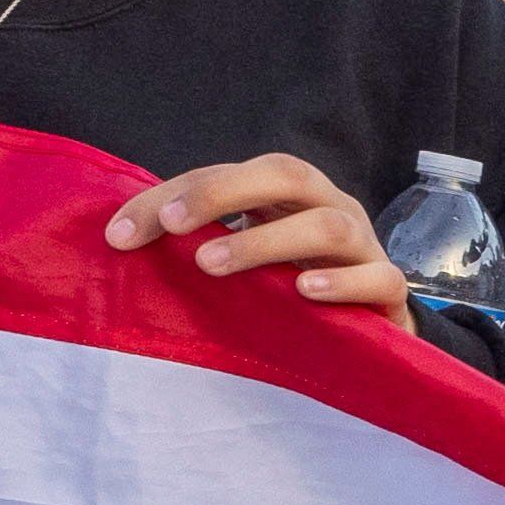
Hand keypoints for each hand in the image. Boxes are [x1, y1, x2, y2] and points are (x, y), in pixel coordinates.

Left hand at [105, 154, 400, 314]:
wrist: (369, 330)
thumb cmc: (292, 288)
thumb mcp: (242, 257)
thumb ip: (195, 241)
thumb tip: (116, 240)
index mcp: (290, 193)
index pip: (231, 174)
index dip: (177, 194)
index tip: (122, 234)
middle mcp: (330, 207)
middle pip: (287, 174)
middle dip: (224, 192)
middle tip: (174, 226)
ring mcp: (364, 247)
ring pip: (328, 227)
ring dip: (266, 242)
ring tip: (212, 265)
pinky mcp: (388, 293)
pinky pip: (378, 278)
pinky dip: (342, 283)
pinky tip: (304, 291)